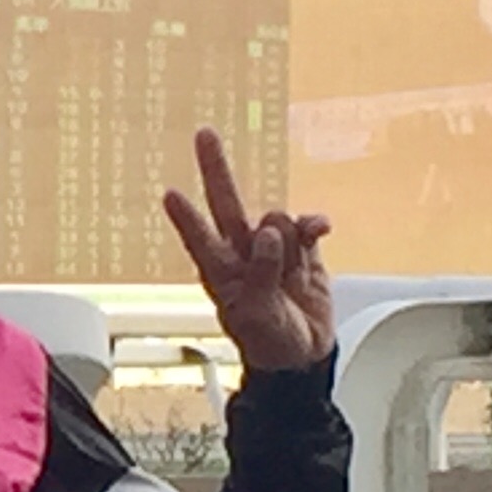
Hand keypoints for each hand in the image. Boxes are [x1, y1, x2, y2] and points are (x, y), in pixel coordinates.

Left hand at [163, 127, 335, 372]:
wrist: (303, 356)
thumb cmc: (268, 342)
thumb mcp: (258, 317)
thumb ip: (261, 275)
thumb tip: (270, 234)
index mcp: (221, 272)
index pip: (200, 239)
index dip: (186, 218)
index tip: (170, 195)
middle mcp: (242, 254)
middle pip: (226, 204)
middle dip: (216, 169)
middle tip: (204, 135)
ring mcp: (272, 249)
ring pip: (277, 219)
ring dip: (288, 237)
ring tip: (292, 273)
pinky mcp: (302, 250)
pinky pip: (307, 225)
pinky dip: (313, 224)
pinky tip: (320, 230)